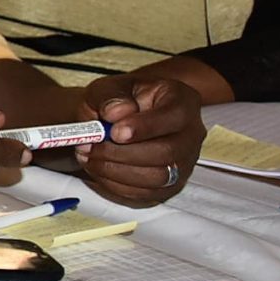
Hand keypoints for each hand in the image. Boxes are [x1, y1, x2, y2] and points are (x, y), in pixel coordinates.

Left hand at [73, 74, 203, 206]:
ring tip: (88, 157)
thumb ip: (110, 96)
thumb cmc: (120, 100)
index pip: (174, 117)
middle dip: (122, 154)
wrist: (120, 116)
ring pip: (158, 178)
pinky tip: (97, 170)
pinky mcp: (171, 184)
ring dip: (116, 172)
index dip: (144, 127)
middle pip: (167, 153)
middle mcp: (192, 134)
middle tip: (90, 147)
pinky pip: (147, 194)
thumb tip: (116, 114)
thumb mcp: (110, 86)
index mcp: (183, 101)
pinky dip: (117, 185)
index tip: (114, 132)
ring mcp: (185, 162)